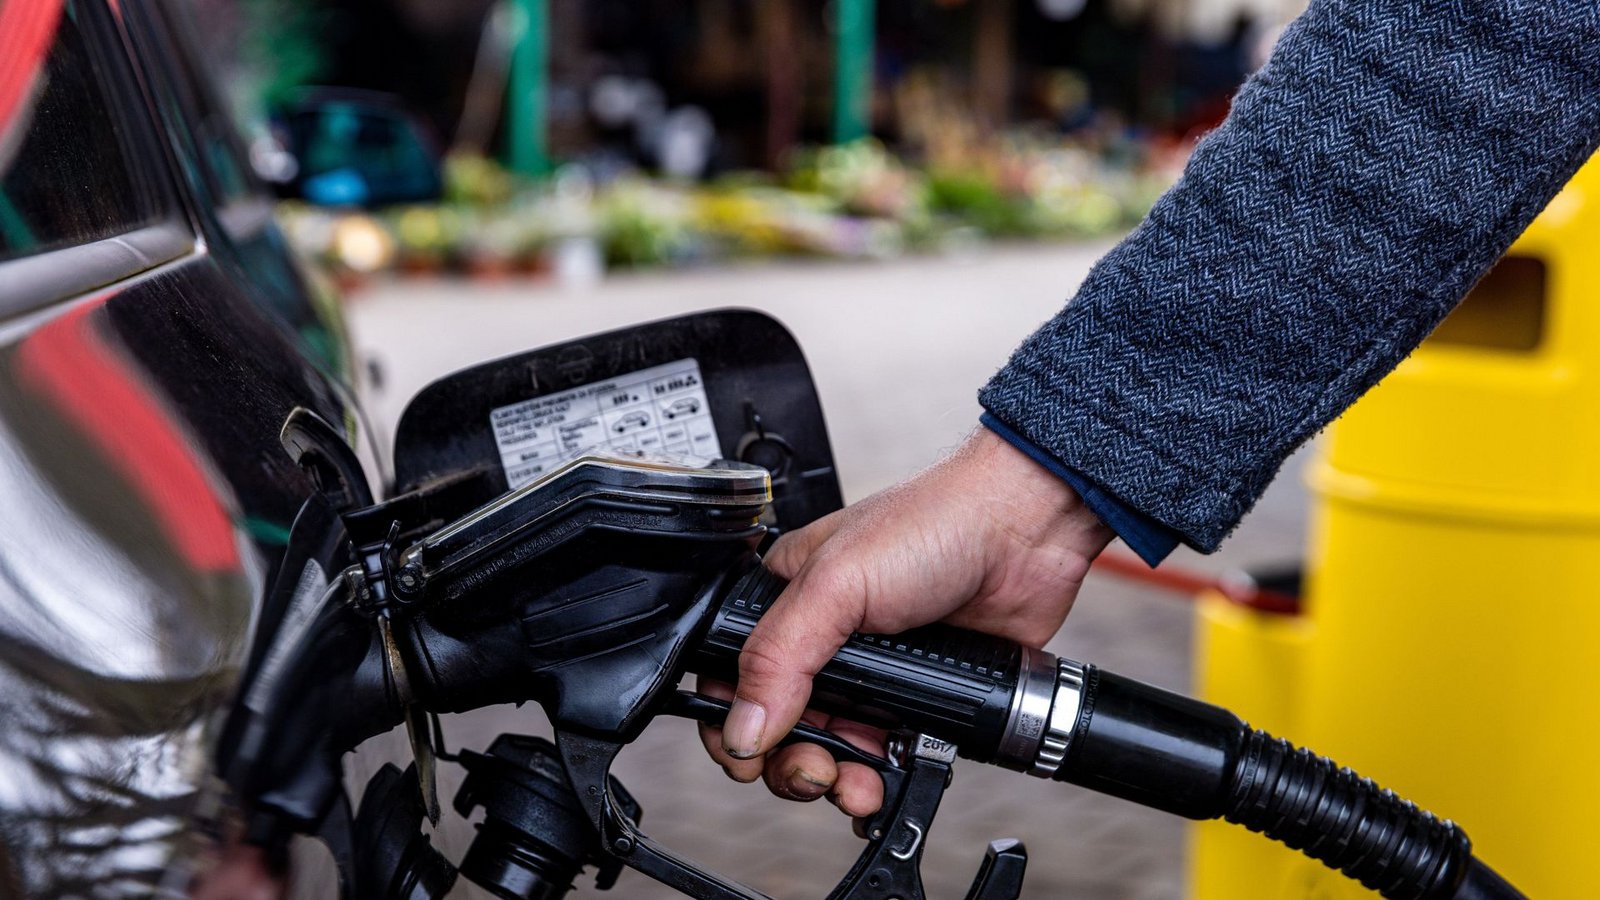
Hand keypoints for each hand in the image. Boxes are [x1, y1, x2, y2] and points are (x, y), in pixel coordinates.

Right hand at [697, 427, 1112, 816]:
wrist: (1025, 535)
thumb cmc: (934, 523)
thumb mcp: (836, 583)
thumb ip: (780, 656)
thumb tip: (743, 726)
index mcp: (787, 601)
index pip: (732, 674)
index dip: (732, 723)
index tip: (748, 756)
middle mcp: (824, 641)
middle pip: (779, 727)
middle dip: (788, 762)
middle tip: (813, 771)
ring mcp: (872, 674)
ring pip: (831, 750)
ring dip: (833, 780)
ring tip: (852, 784)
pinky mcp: (919, 699)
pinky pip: (884, 757)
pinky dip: (879, 780)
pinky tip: (883, 783)